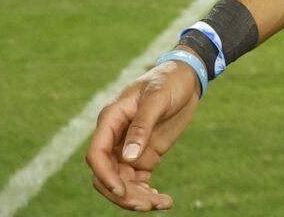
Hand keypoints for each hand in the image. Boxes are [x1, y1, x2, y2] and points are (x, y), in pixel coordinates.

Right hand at [85, 58, 202, 210]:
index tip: (122, 191)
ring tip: (163, 203)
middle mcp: (116, 137)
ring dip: (138, 198)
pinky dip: (148, 194)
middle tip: (147, 205)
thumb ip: (142, 126)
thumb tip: (128, 158)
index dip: (105, 176)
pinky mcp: (144, 156)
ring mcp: (129, 149)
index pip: (97, 154)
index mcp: (111, 119)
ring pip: (123, 183)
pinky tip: (164, 200)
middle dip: (122, 194)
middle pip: (106, 175)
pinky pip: (138, 182)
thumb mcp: (157, 98)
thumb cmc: (168, 81)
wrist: (186, 78)